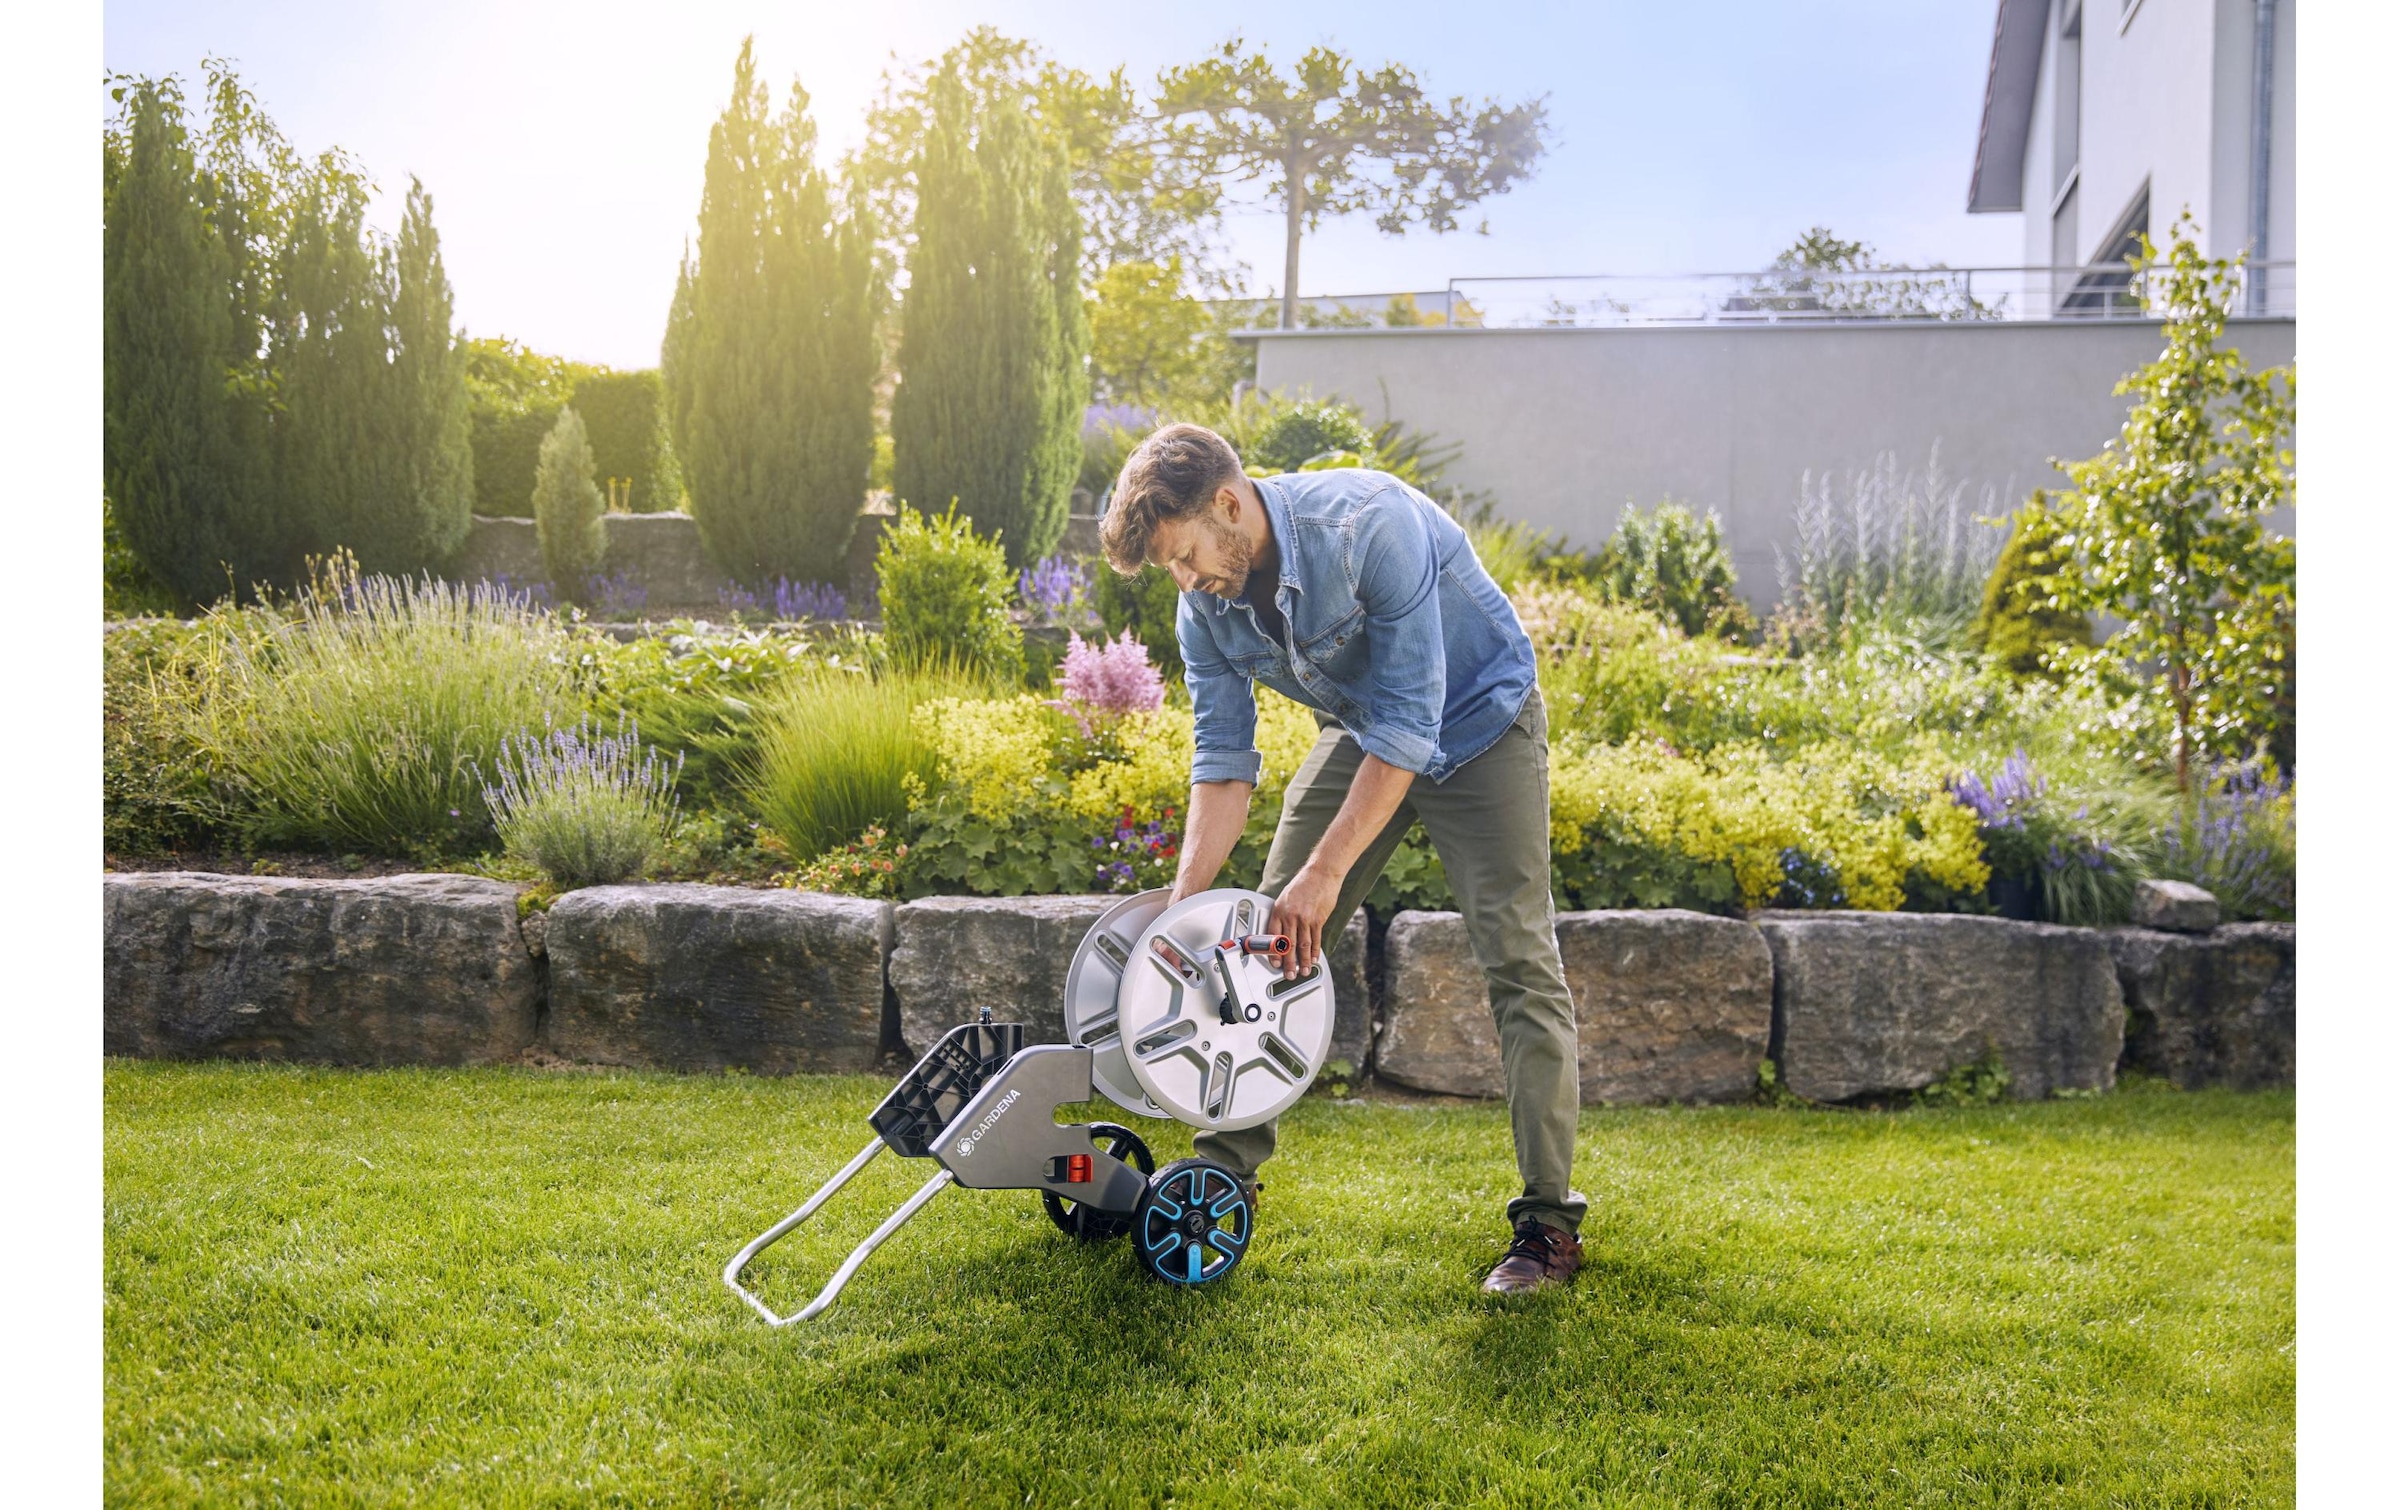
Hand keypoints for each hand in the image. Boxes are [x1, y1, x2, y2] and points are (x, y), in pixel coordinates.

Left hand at [1269, 863, 1341, 979]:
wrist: (1321, 874)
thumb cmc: (1303, 884)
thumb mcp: (1285, 898)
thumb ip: (1282, 916)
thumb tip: (1280, 933)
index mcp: (1279, 910)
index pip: (1273, 937)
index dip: (1274, 953)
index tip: (1275, 964)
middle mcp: (1291, 916)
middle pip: (1288, 945)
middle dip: (1289, 963)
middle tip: (1289, 974)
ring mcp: (1305, 918)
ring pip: (1303, 945)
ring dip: (1303, 961)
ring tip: (1303, 971)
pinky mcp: (1318, 919)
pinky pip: (1315, 939)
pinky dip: (1314, 951)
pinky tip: (1313, 959)